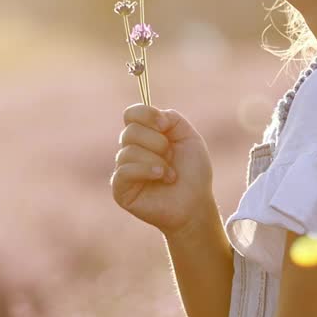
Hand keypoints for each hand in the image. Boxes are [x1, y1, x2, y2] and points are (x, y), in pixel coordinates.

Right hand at [111, 103, 214, 236]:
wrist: (196, 203)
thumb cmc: (193, 172)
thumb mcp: (189, 137)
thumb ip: (172, 118)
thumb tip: (154, 115)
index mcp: (144, 135)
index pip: (131, 114)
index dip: (147, 115)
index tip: (165, 126)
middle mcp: (130, 150)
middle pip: (130, 131)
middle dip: (158, 142)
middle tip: (172, 156)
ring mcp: (124, 169)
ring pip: (129, 151)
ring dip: (157, 160)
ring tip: (170, 174)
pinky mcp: (120, 189)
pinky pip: (124, 171)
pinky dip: (146, 170)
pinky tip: (161, 177)